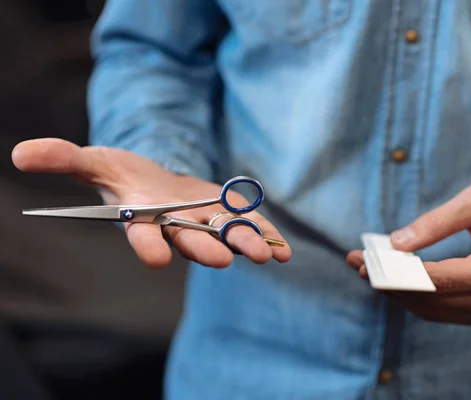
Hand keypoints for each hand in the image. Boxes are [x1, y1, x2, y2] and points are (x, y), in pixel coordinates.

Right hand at [12, 138, 291, 268]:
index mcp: (143, 219)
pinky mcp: (226, 216)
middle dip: (204, 250)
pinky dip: (265, 236)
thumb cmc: (123, 175)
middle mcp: (176, 227)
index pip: (141, 235)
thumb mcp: (95, 160)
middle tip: (220, 261)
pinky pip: (248, 227)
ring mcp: (205, 223)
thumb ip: (65, 158)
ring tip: (264, 257)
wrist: (157, 183)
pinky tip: (284, 250)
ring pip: (225, 237)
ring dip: (243, 245)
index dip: (146, 245)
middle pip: (190, 241)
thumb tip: (21, 154)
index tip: (153, 257)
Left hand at [347, 181, 470, 326]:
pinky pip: (442, 311)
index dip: (390, 272)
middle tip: (355, 263)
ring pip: (430, 310)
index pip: (430, 281)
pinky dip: (415, 297)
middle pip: (425, 300)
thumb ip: (435, 222)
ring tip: (367, 269)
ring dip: (396, 292)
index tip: (360, 260)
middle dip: (385, 283)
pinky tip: (395, 279)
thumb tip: (395, 242)